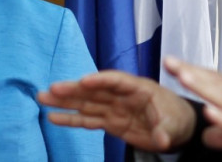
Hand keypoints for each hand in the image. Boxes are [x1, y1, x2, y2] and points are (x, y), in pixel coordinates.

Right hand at [37, 69, 196, 151]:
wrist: (178, 126)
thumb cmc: (177, 116)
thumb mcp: (174, 123)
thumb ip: (165, 131)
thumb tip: (162, 141)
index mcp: (138, 88)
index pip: (116, 80)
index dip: (100, 79)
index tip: (83, 81)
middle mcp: (122, 95)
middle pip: (94, 90)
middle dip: (73, 90)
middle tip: (51, 88)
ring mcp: (114, 108)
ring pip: (86, 103)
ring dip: (65, 101)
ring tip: (43, 97)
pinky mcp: (110, 122)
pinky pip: (88, 119)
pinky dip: (71, 119)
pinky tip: (53, 116)